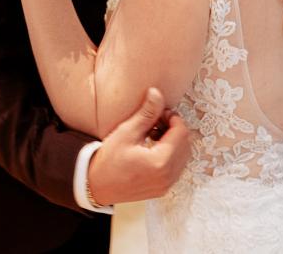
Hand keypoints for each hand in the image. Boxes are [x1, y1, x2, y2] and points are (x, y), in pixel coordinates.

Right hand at [88, 87, 190, 204]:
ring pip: (183, 155)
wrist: (96, 186)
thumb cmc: (109, 160)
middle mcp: (167, 177)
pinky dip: (170, 153)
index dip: (172, 118)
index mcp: (160, 163)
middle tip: (156, 121)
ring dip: (173, 141)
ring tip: (153, 133)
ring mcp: (166, 185)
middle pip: (185, 144)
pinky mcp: (163, 189)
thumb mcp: (127, 132)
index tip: (158, 113)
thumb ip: (146, 113)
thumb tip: (157, 94)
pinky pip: (176, 167)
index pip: (181, 133)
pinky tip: (153, 147)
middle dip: (174, 128)